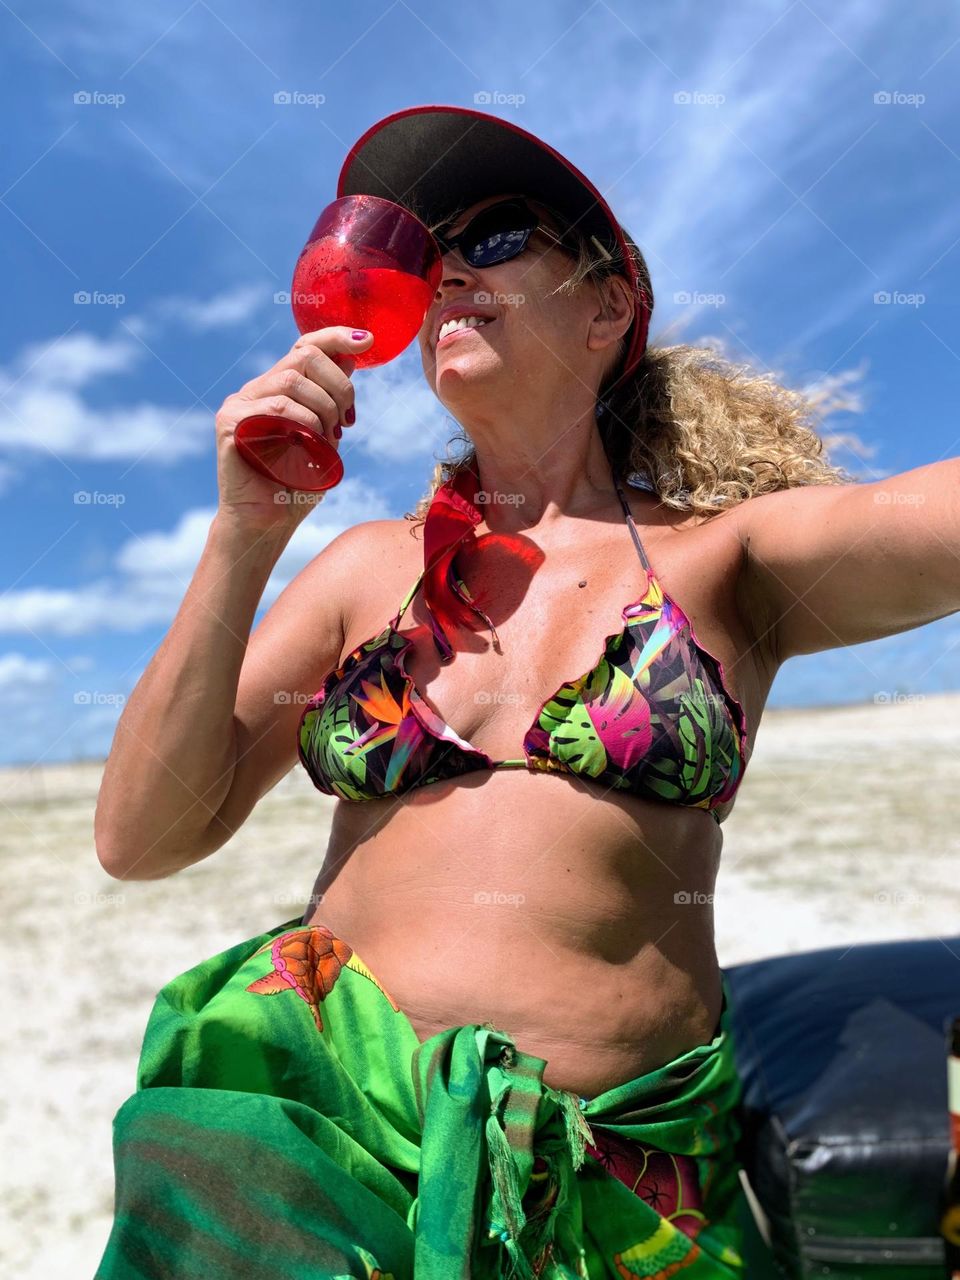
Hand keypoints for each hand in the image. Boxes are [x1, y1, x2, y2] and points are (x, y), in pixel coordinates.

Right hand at [214, 326, 373, 531]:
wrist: (266, 525)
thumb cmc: (295, 486)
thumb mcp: (324, 438)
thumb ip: (331, 400)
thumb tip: (350, 359)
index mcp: (277, 388)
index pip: (305, 346)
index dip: (336, 336)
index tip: (367, 341)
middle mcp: (256, 390)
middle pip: (304, 357)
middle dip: (339, 386)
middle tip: (347, 421)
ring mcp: (239, 405)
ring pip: (292, 382)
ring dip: (323, 409)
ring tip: (328, 440)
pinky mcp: (230, 425)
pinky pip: (276, 409)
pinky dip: (303, 426)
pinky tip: (309, 446)